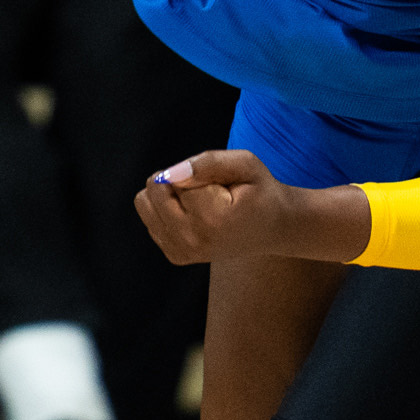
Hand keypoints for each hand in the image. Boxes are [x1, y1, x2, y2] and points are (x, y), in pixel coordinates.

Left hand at [135, 149, 325, 265]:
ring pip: (145, 204)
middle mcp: (193, 241)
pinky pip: (149, 218)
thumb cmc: (259, 191)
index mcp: (212, 220)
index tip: (221, 185)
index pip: (174, 179)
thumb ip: (208, 163)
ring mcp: (182, 252)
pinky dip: (167, 211)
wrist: (273, 228)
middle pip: (155, 190)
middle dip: (177, 181)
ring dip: (168, 196)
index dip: (195, 172)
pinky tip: (196, 215)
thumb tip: (171, 174)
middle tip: (209, 191)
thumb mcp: (245, 164)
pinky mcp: (176, 256)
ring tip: (200, 202)